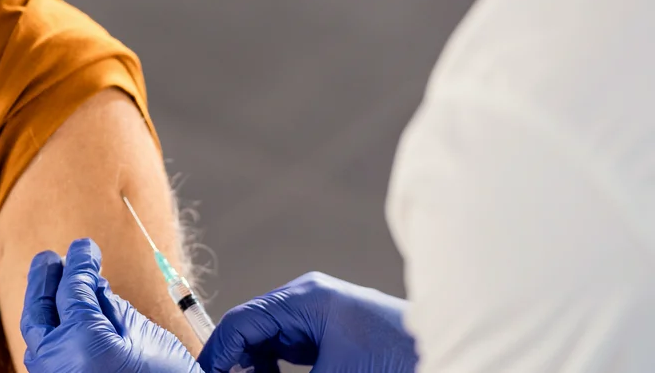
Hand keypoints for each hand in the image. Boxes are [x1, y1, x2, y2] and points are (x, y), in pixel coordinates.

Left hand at [21, 238, 201, 372]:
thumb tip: (90, 282)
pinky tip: (67, 319)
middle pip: (39, 309)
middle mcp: (57, 363)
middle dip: (44, 280)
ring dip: (45, 306)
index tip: (86, 246)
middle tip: (50, 258)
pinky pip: (47, 354)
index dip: (79, 261)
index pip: (71, 287)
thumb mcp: (144, 337)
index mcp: (81, 342)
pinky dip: (52, 332)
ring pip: (38, 334)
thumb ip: (110, 306)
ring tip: (56, 281)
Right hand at [197, 272, 416, 372]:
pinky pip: (288, 349)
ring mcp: (319, 315)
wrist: (446, 353)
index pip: (243, 321)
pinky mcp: (329, 333)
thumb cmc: (397, 358)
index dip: (218, 353)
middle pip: (252, 330)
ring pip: (268, 342)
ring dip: (257, 369)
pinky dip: (276, 369)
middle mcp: (307, 300)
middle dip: (237, 363)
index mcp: (305, 299)